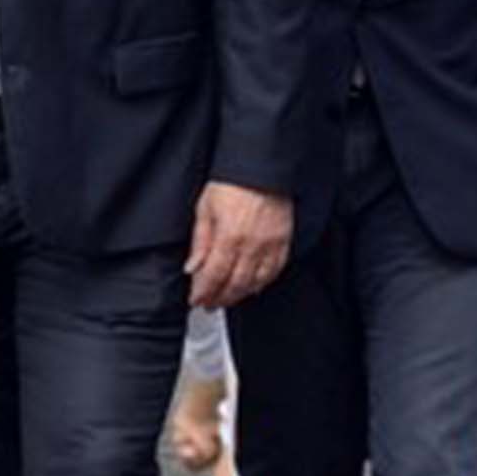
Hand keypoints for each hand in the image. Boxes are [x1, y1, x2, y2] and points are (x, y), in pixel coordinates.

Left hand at [186, 181, 292, 308]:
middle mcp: (252, 245)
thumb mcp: (205, 208)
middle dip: (219, 298)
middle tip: (209, 304)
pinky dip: (262, 284)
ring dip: (239, 295)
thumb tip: (192, 267)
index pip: (214, 276)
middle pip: (235, 283)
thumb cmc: (232, 183)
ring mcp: (270, 246)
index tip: (196, 300)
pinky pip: (274, 272)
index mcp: (229, 237)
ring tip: (226, 299)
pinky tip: (252, 287)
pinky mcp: (284, 243)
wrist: (261, 170)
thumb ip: (200, 241)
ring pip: (255, 282)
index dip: (203, 292)